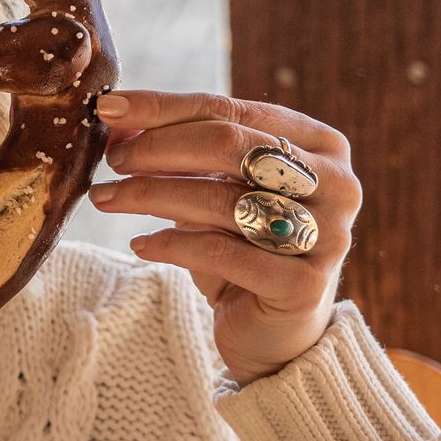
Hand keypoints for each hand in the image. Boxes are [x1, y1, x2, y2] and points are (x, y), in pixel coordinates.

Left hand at [86, 90, 360, 385]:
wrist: (275, 333)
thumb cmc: (242, 247)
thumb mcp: (213, 188)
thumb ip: (177, 149)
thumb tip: (115, 114)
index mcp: (320, 145)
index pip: (230, 110)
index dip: (164, 107)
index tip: (108, 108)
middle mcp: (335, 184)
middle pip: (229, 145)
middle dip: (157, 148)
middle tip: (112, 160)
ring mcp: (326, 235)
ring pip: (221, 199)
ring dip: (151, 194)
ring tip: (105, 198)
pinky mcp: (303, 285)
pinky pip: (221, 252)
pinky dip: (171, 244)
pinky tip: (140, 244)